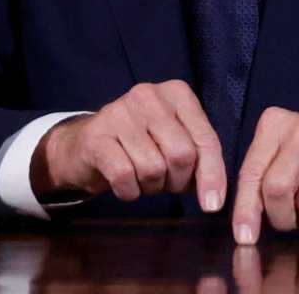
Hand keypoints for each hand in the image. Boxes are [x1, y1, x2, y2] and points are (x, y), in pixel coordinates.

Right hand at [31, 80, 225, 210]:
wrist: (84, 145)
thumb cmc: (140, 146)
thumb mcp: (174, 143)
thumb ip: (199, 159)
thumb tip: (214, 195)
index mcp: (176, 93)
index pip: (206, 139)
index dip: (213, 175)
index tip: (213, 204)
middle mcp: (148, 95)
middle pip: (181, 155)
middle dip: (177, 181)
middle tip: (165, 183)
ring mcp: (119, 113)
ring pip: (153, 169)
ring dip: (150, 187)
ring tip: (141, 177)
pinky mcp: (96, 136)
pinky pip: (124, 176)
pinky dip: (129, 191)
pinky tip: (124, 184)